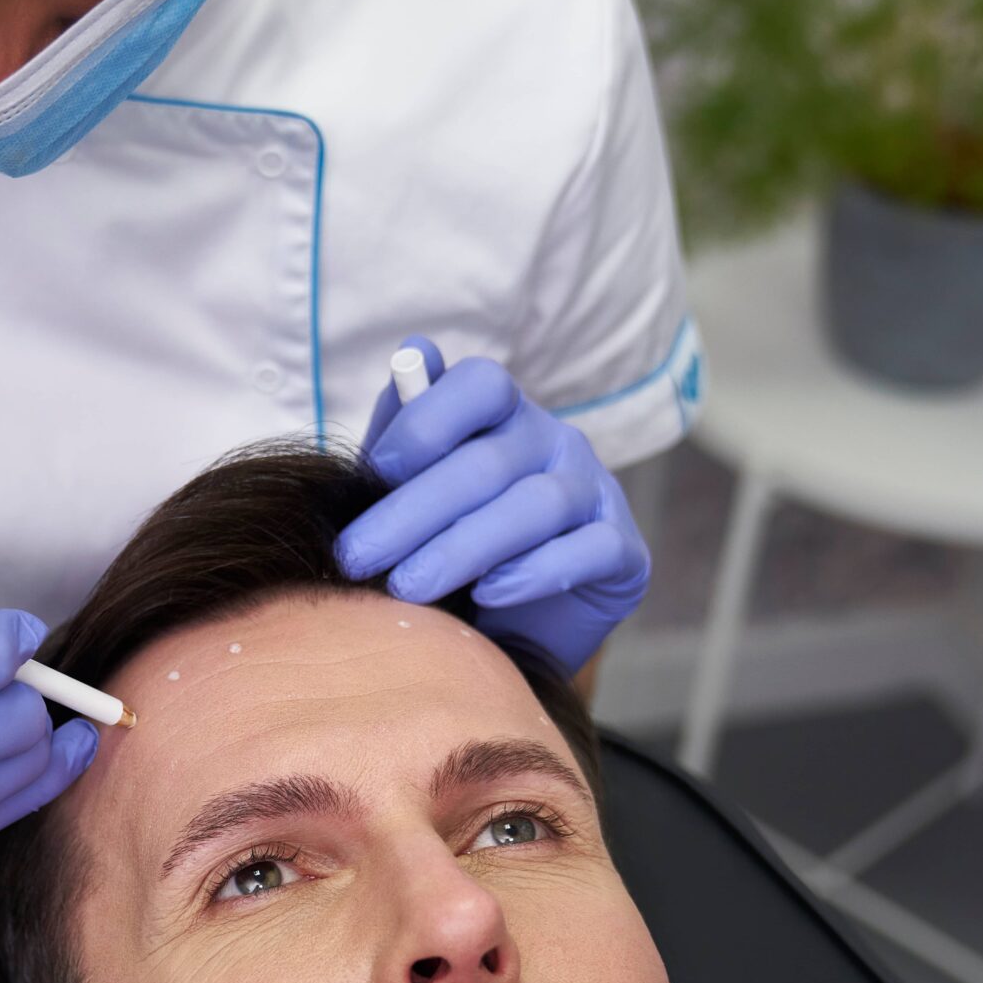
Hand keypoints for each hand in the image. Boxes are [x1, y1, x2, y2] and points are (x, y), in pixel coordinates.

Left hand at [335, 338, 651, 673]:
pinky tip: (489, 594)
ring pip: (537, 505)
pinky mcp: (624, 550)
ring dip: (464, 548)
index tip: (374, 473)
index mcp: (505, 415)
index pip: (480, 384)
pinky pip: (589, 550)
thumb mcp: (413, 491)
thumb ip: (405, 431)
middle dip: (413, 511)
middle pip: (490, 460)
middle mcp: (556, 441)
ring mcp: (596, 493)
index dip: (425, 423)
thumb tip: (415, 352)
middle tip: (358, 556)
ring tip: (408, 587)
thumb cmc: (452, 546)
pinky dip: (536, 572)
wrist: (510, 630)